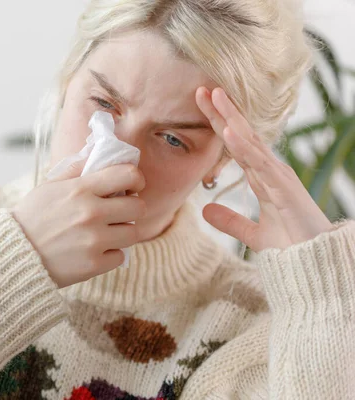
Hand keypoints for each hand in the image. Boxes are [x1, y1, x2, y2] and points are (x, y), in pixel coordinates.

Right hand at [11, 163, 146, 287]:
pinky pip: (120, 256)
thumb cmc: (31, 218)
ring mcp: (94, 240)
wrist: (12, 254)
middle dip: (131, 208)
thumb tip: (99, 154)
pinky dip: (110, 255)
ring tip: (107, 233)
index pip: (128, 174)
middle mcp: (91, 213)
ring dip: (123, 232)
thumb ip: (76, 171)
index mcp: (80, 189)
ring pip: (134, 233)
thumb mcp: (49, 186)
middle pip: (138, 207)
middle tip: (119, 213)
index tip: (132, 187)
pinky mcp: (93, 264)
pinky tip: (94, 251)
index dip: (136, 179)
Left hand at [196, 87, 333, 251]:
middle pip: (242, 136)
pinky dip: (244, 147)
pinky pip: (260, 164)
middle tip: (203, 89)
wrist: (316, 266)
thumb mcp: (253, 234)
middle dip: (222, 112)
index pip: (236, 145)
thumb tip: (205, 210)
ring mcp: (279, 178)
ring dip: (232, 118)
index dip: (219, 124)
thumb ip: (231, 221)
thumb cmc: (291, 248)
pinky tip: (229, 131)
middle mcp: (270, 172)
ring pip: (251, 142)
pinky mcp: (284, 189)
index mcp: (262, 179)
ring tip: (215, 96)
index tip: (201, 104)